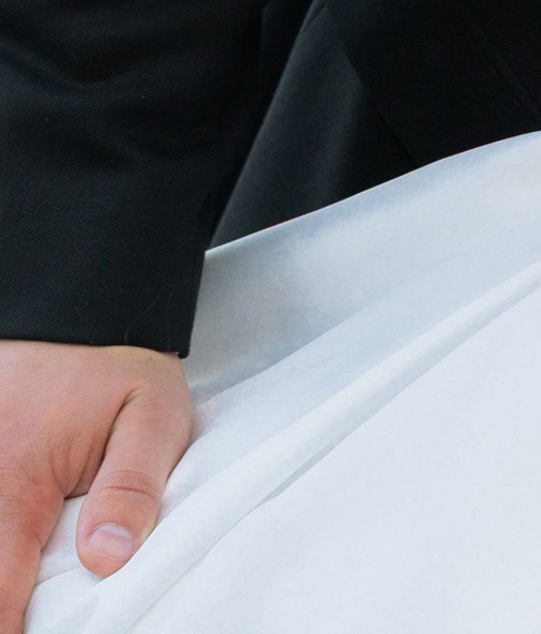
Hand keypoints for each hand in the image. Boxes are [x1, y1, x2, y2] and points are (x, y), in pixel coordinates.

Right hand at [0, 340, 191, 629]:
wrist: (72, 312)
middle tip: (35, 619)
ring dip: (3, 574)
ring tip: (30, 596)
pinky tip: (18, 562)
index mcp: (15, 487)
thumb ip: (133, 486)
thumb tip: (107, 560)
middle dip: (7, 610)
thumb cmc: (115, 368)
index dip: (12, 633)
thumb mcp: (152, 413)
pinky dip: (1, 551)